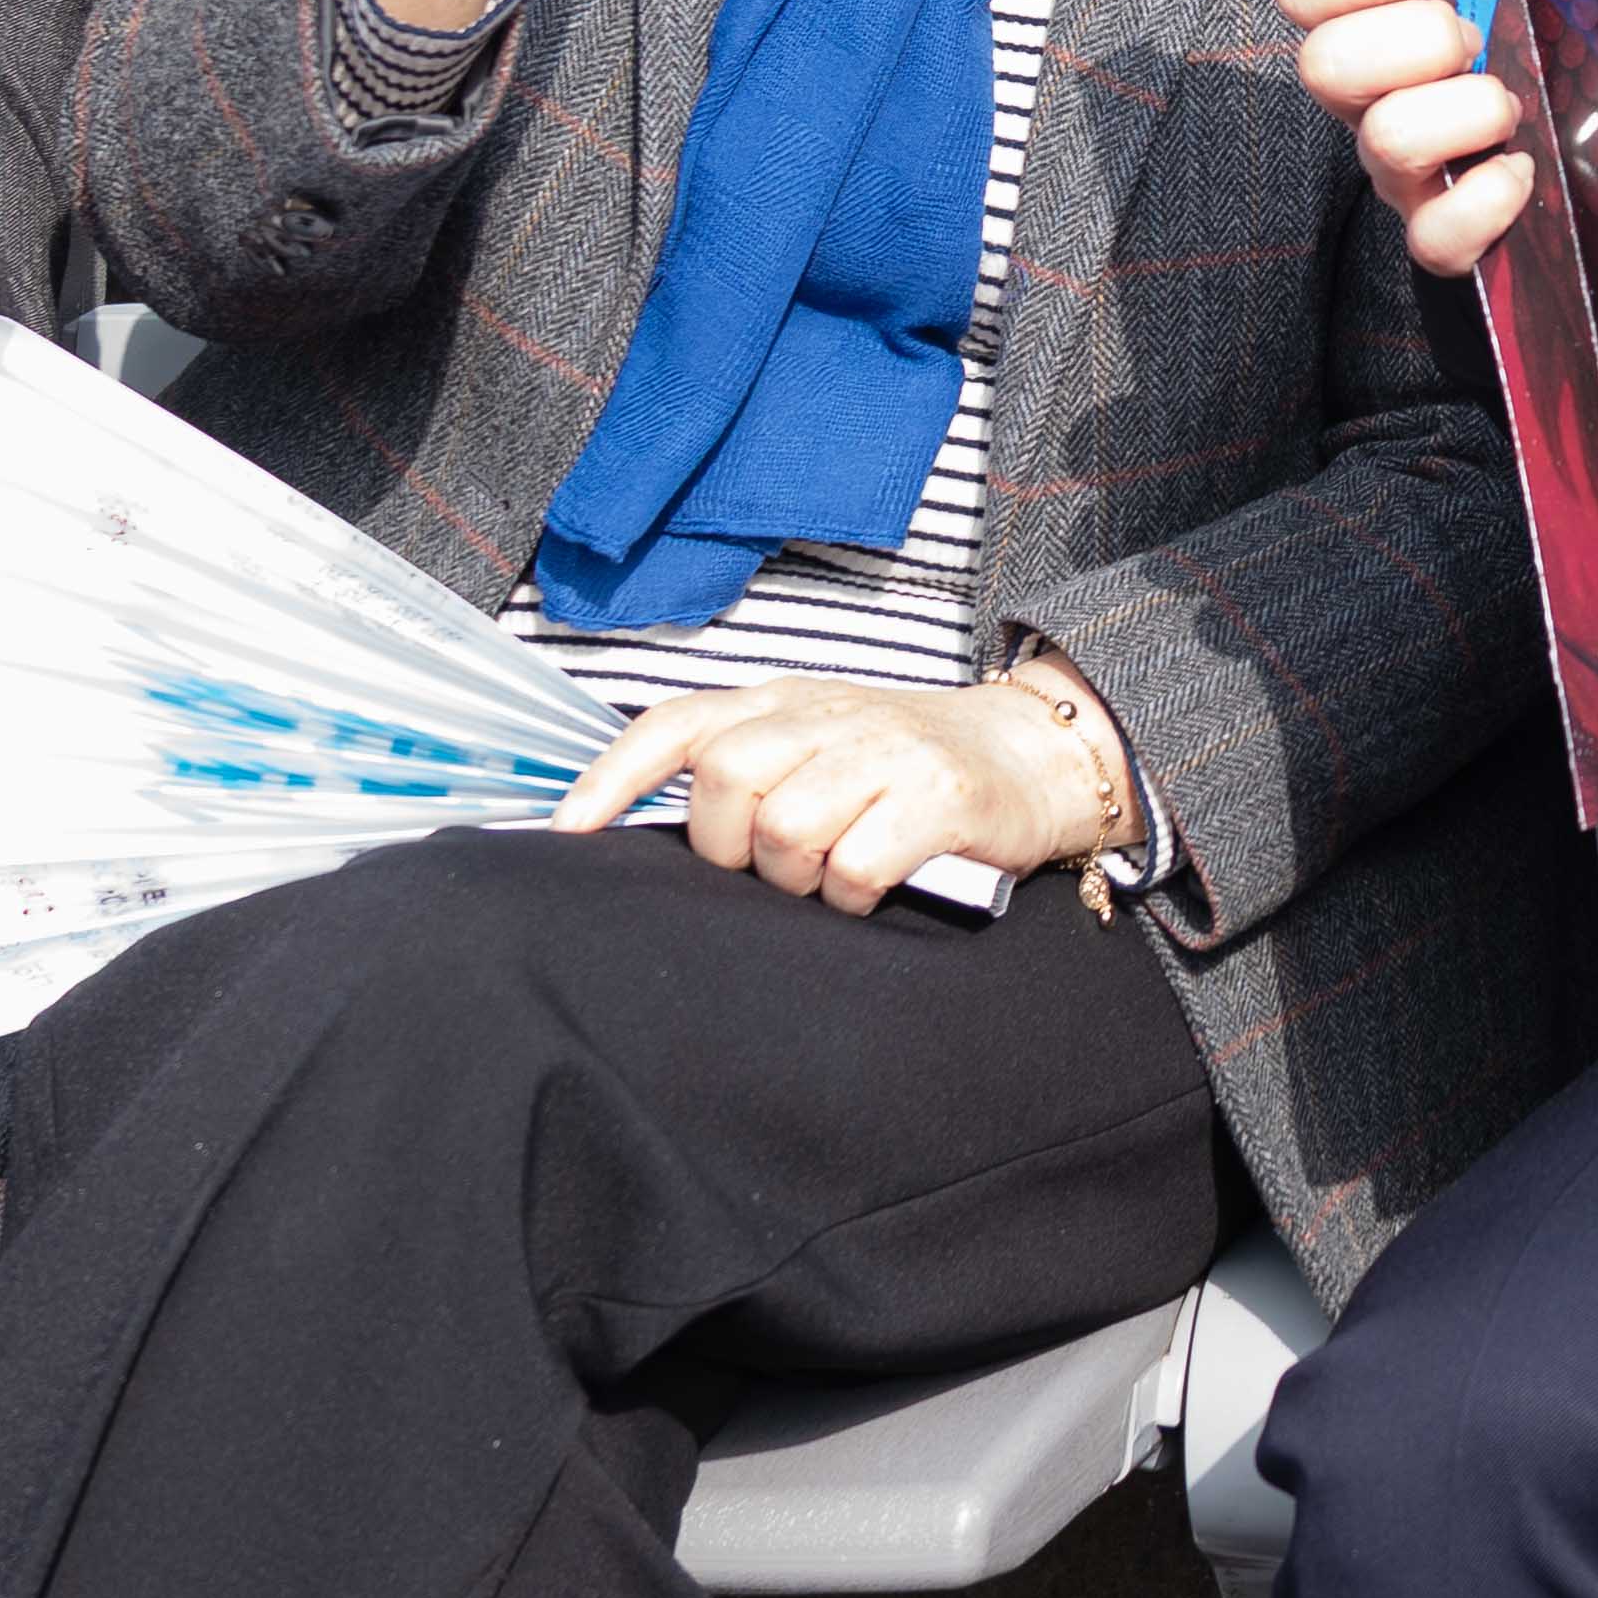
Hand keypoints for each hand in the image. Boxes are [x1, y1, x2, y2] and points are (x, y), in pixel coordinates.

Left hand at [556, 661, 1132, 908]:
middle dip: (728, 846)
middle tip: (766, 867)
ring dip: (796, 878)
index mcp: (784, 700)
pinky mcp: (939, 796)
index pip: (677, 724)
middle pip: (725, 778)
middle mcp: (827, 714)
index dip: (611, 776)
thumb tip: (642, 827)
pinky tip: (871, 891)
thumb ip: (744, 766)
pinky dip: (851, 897)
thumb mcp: (818, 743)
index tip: (566, 831)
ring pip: (786, 828)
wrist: (1031, 756)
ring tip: (827, 879)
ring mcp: (886, 751)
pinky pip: (854, 867)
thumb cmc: (905, 765)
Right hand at [1281, 0, 1544, 273]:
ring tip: (1507, 106)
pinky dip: (1485, 199)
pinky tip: (1520, 172)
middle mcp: (1366, 104)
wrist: (1569, 181)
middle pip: (1324, 63)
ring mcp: (1396, 176)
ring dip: (1466, 110)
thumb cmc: (1537, 61)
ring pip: (1386, 138)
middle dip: (1419, 38)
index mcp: (1369, 34)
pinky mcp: (1438, 240)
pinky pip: (1433, 235)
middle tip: (1475, 42)